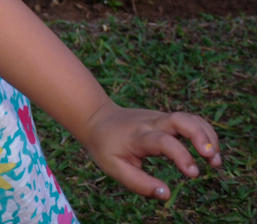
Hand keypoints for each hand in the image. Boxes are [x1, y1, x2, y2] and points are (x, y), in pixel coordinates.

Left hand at [80, 102, 222, 198]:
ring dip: (207, 135)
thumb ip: (139, 183)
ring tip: (215, 161)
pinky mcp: (166, 118)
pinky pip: (190, 120)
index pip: (163, 141)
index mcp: (138, 136)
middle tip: (212, 158)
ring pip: (189, 117)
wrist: (97, 119)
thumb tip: (166, 195)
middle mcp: (152, 123)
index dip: (181, 155)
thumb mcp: (114, 167)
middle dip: (201, 136)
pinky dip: (205, 132)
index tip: (193, 174)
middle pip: (181, 119)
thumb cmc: (106, 147)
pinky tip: (210, 151)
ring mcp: (160, 118)